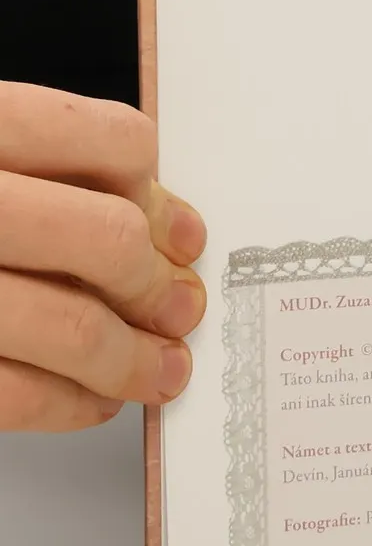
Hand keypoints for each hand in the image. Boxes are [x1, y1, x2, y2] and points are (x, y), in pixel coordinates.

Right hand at [0, 82, 205, 431]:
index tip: (180, 233)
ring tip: (157, 369)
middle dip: (158, 286)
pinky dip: (70, 403)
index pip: (111, 141)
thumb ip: (43, 170)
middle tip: (179, 308)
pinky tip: (91, 399)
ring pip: (66, 325)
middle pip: (104, 238)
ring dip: (130, 359)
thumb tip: (159, 224)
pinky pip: (11, 392)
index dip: (160, 194)